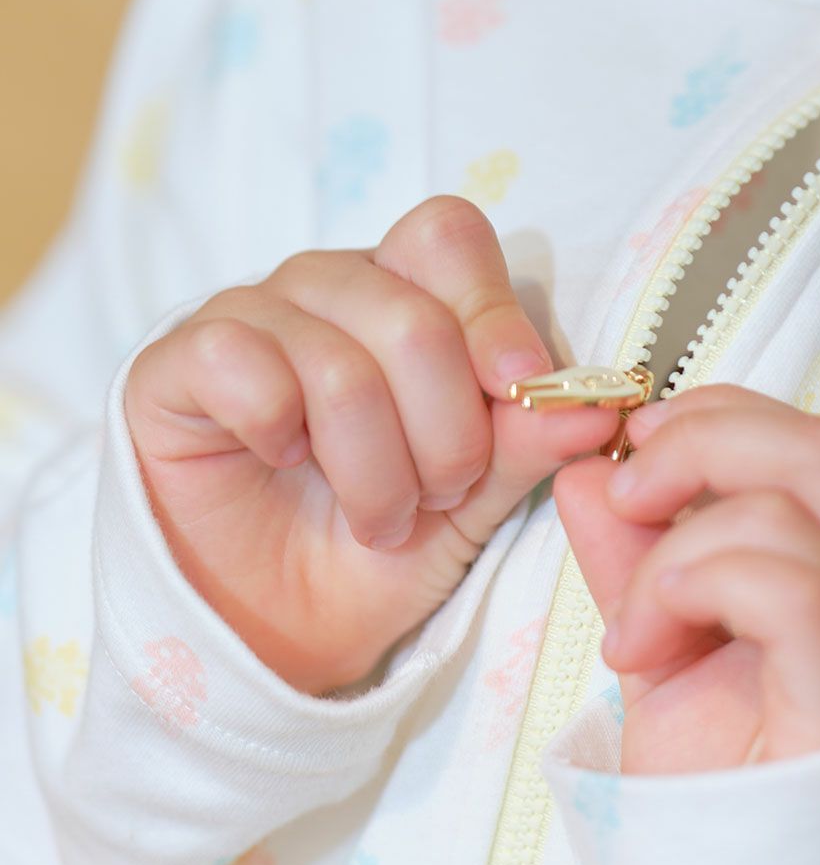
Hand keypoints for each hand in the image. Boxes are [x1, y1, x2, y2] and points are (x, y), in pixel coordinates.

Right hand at [126, 197, 617, 693]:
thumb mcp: (476, 500)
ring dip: (375, 469)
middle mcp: (328, 289)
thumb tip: (596, 405)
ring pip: (337, 363)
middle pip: (409, 315)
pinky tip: (282, 462)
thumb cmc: (387, 549)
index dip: (492, 311)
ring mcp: (248, 316)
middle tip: (440, 496)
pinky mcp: (177, 362)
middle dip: (444, 432)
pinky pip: (240, 363)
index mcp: (404, 297)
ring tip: (380, 518)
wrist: (286, 626)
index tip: (519, 387)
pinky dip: (279, 431)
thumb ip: (527, 440)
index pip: (448, 237)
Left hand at [554, 384, 819, 773]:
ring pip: (790, 510)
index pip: (804, 443)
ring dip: (675, 547)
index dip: (714, 417)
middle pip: (817, 449)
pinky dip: (698, 585)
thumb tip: (588, 472)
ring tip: (632, 622)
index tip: (634, 443)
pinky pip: (791, 591)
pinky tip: (647, 642)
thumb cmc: (707, 776)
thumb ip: (627, 553)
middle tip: (629, 487)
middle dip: (700, 441)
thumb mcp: (655, 640)